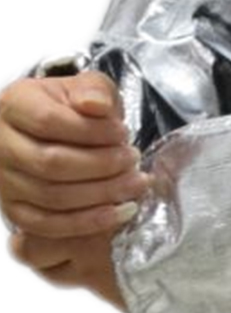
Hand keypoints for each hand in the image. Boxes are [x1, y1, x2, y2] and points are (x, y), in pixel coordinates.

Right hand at [0, 71, 149, 307]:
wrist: (65, 129)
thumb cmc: (77, 107)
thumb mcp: (89, 87)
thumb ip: (95, 90)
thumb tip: (96, 105)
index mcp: (14, 105)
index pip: (48, 122)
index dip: (92, 131)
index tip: (124, 133)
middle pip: (51, 164)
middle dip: (102, 165)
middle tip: (134, 160)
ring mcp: (3, 181)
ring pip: (51, 197)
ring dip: (101, 194)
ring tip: (136, 184)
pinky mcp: (14, 209)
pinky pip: (47, 225)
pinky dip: (87, 223)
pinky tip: (120, 213)